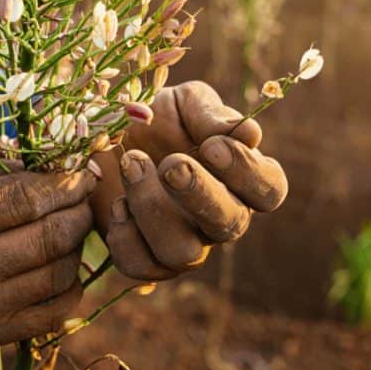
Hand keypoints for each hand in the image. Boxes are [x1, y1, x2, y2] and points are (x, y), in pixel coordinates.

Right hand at [0, 157, 95, 347]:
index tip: (81, 170)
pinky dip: (70, 286)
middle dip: (79, 210)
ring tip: (72, 224)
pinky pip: (53, 314)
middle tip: (85, 194)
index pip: (26, 200)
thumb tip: (42, 162)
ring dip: (77, 245)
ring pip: (59, 275)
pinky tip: (63, 264)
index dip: (64, 183)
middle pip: (51, 238)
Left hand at [98, 81, 287, 280]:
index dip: (247, 173)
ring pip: (182, 252)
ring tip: (131, 163)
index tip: (213, 146)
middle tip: (171, 163)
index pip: (269, 190)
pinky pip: (141, 266)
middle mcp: (219, 218)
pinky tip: (116, 201)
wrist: (101, 137)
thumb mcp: (183, 103)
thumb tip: (249, 134)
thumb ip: (211, 114)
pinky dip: (125, 236)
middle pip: (230, 225)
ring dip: (153, 209)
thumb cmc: (156, 118)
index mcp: (241, 180)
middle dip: (200, 194)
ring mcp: (184, 244)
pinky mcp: (145, 258)